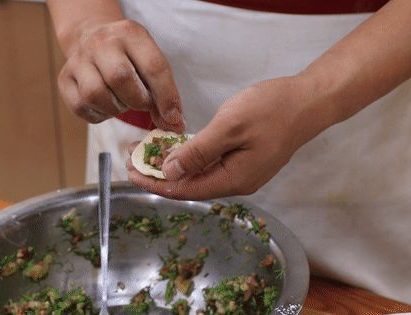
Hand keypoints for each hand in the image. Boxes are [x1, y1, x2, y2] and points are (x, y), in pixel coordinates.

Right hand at [57, 19, 184, 131]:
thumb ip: (163, 92)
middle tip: (142, 105)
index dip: (166, 97)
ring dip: (115, 108)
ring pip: (95, 94)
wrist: (92, 39)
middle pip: (119, 78)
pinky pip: (81, 106)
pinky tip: (107, 106)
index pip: (153, 67)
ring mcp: (78, 60)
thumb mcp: (149, 62)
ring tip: (122, 103)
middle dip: (137, 101)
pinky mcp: (64, 79)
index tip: (173, 118)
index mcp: (130, 33)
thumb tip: (174, 126)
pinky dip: (99, 114)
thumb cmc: (129, 57)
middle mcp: (101, 42)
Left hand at [127, 76, 334, 199]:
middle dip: (157, 173)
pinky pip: (208, 165)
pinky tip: (173, 147)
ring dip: (171, 164)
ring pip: (196, 175)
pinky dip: (187, 157)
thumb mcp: (230, 126)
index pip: (183, 190)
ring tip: (146, 151)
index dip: (153, 181)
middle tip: (131, 156)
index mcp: (232, 180)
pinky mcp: (242, 161)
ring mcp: (240, 173)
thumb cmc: (272, 109)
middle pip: (187, 185)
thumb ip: (198, 152)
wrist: (309, 101)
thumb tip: (170, 173)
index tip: (129, 169)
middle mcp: (235, 183)